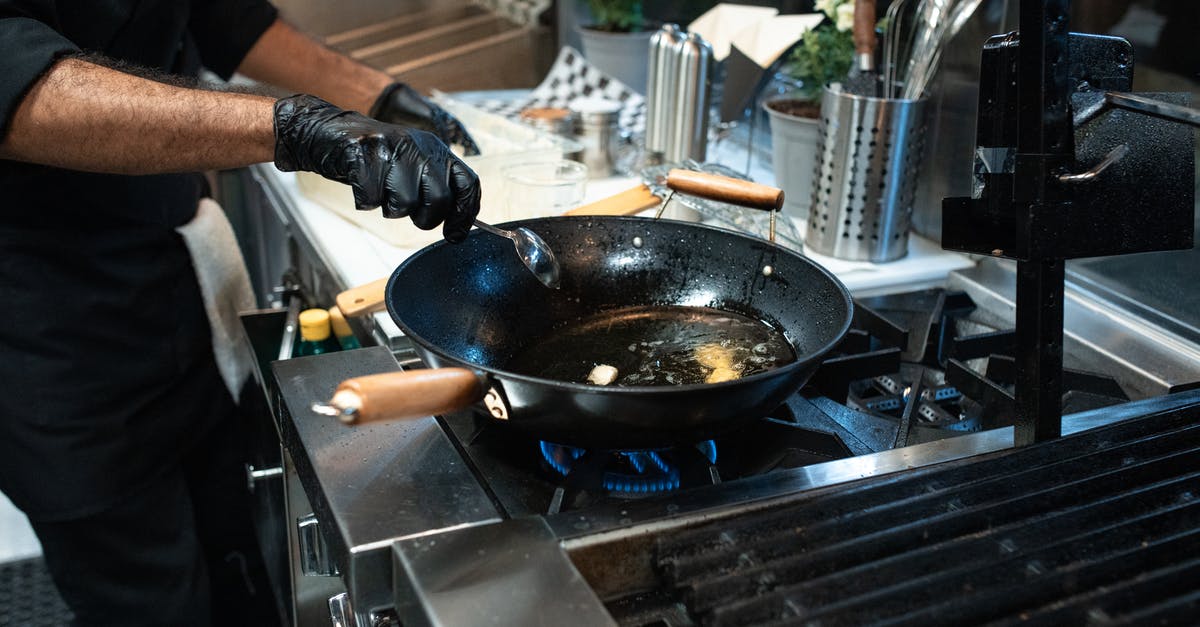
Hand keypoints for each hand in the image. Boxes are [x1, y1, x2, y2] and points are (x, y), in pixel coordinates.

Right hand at [273, 95, 479, 242]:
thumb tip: (459, 227)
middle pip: (439, 200)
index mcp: (435, 149)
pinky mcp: (363, 152)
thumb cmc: (372, 159)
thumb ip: (435, 189)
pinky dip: (364, 201)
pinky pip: (372, 198)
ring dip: (389, 208)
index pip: (467, 183)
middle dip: (424, 218)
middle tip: (407, 210)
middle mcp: (418, 145)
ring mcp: (391, 147)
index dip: (465, 214)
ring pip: (405, 203)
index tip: (455, 234)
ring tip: (380, 191)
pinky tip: (360, 185)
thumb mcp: (412, 167)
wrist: (327, 132)